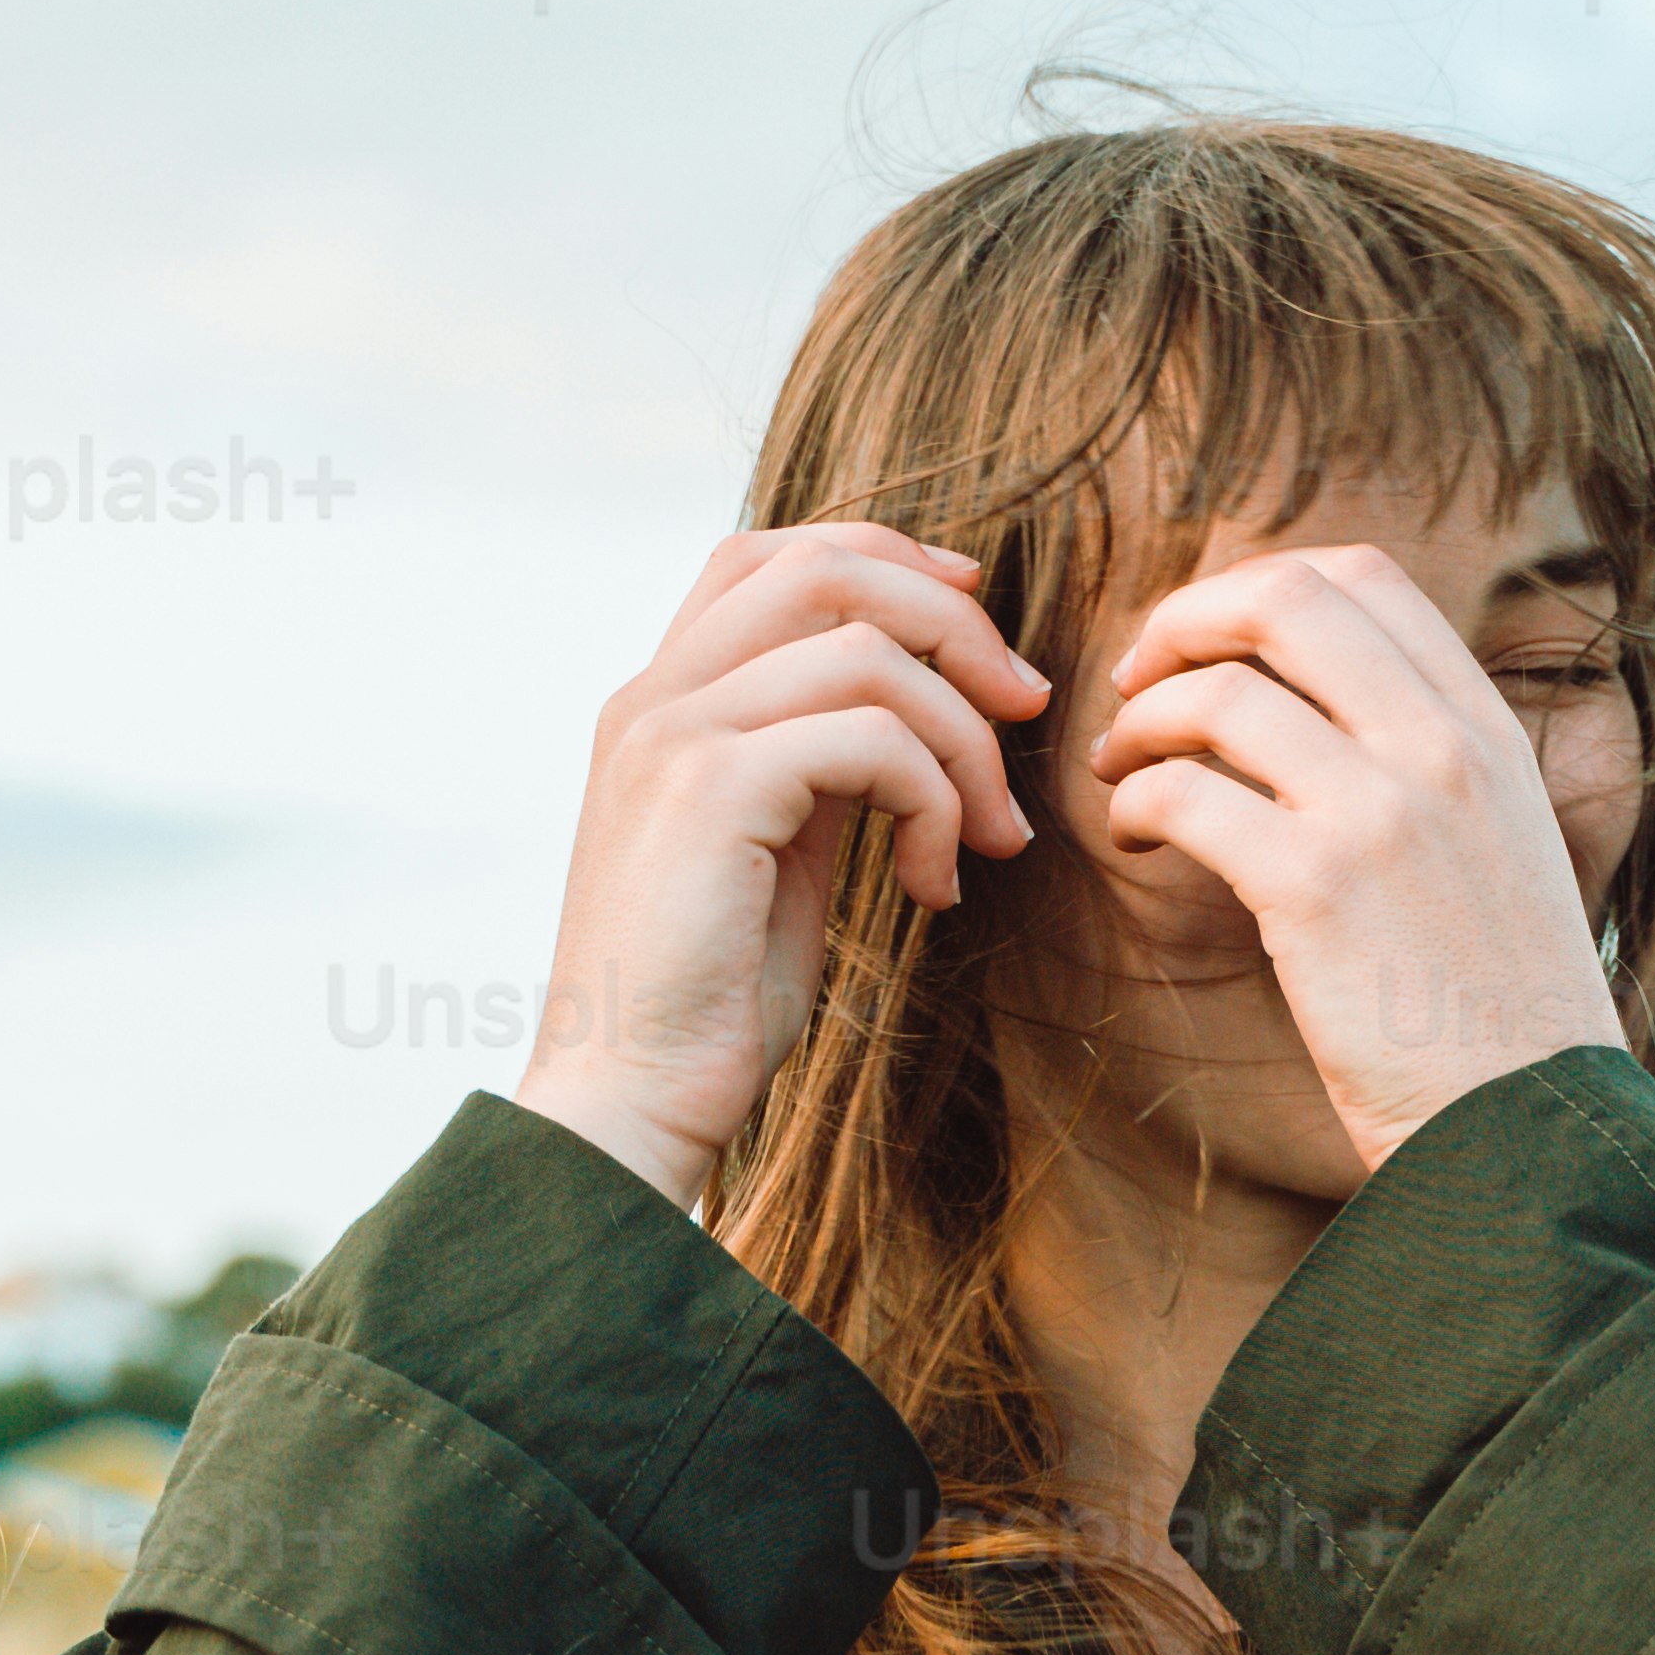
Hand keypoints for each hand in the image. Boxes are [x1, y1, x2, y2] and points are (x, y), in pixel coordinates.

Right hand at [515, 522, 1052, 1211]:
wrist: (630, 1098)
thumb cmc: (711, 996)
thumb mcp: (776, 849)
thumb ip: (820, 762)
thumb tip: (920, 706)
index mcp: (661, 701)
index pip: (770, 556)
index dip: (887, 557)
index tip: (976, 617)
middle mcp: (654, 697)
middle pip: (828, 567)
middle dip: (954, 623)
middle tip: (1024, 707)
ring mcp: (672, 735)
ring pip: (868, 651)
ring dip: (963, 739)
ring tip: (989, 838)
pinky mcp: (709, 791)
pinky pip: (874, 738)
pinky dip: (937, 804)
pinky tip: (934, 889)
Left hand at [1083, 544, 1628, 1183]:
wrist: (1531, 1130)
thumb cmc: (1499, 1013)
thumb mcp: (1505, 851)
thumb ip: (1432, 768)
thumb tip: (1313, 711)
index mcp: (1488, 734)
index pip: (1364, 579)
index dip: (1258, 587)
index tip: (1211, 645)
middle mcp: (1443, 752)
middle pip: (1284, 599)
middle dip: (1183, 621)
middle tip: (1139, 680)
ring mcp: (1382, 815)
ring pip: (1217, 695)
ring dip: (1141, 722)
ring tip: (1122, 773)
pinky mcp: (1316, 892)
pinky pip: (1185, 793)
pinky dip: (1136, 802)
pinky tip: (1136, 835)